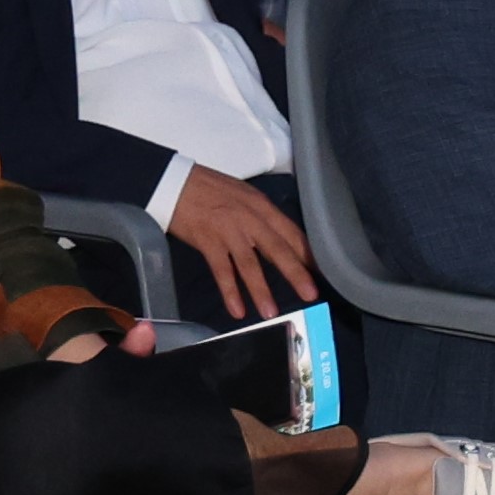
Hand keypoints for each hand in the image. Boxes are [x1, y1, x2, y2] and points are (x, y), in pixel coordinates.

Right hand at [166, 169, 317, 322]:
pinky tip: (237, 310)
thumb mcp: (244, 196)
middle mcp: (250, 218)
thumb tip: (278, 238)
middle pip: (278, 249)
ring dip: (262, 290)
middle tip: (311, 295)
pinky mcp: (208, 241)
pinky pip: (222, 271)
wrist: (174, 181)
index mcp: (262, 206)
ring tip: (271, 312)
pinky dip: (230, 292)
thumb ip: (261, 216)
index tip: (320, 272)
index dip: (307, 253)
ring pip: (250, 264)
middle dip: (296, 273)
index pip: (291, 232)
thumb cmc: (209, 188)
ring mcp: (229, 231)